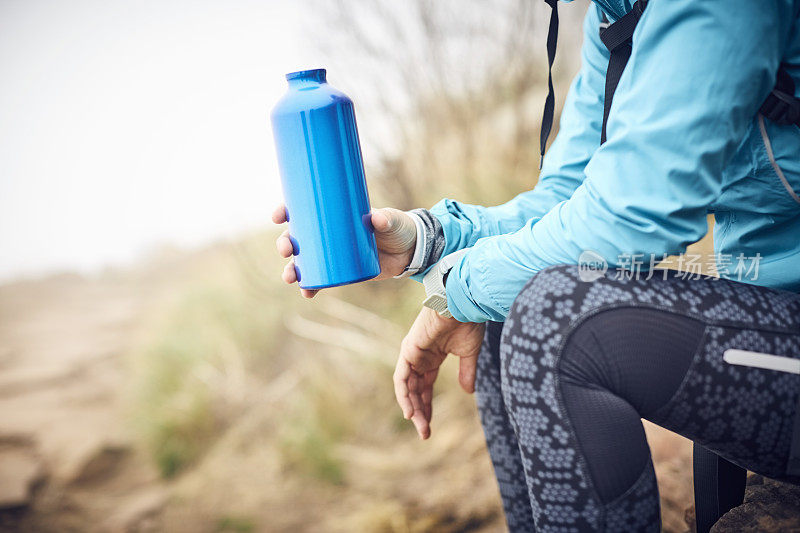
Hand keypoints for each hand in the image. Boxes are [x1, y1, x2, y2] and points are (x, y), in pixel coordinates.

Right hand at [272, 204, 416, 297]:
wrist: (410, 250)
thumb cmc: (397, 227)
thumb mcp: (392, 219)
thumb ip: (386, 218)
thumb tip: (377, 219)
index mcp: (333, 214)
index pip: (303, 210)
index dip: (286, 211)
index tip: (279, 216)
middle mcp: (328, 234)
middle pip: (297, 238)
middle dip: (285, 244)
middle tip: (286, 250)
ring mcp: (333, 254)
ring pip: (303, 262)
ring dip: (292, 269)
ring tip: (289, 277)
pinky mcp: (341, 271)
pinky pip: (320, 280)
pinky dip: (311, 287)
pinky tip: (306, 293)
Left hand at [393, 307, 484, 438]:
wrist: (463, 304)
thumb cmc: (468, 322)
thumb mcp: (469, 354)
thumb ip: (466, 372)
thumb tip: (468, 392)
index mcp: (432, 357)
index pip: (425, 387)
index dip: (427, 406)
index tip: (431, 426)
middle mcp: (419, 357)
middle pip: (415, 391)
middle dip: (420, 412)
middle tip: (426, 434)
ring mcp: (412, 354)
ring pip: (407, 388)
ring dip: (413, 408)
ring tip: (420, 427)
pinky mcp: (408, 350)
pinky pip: (402, 378)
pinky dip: (404, 395)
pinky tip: (410, 412)